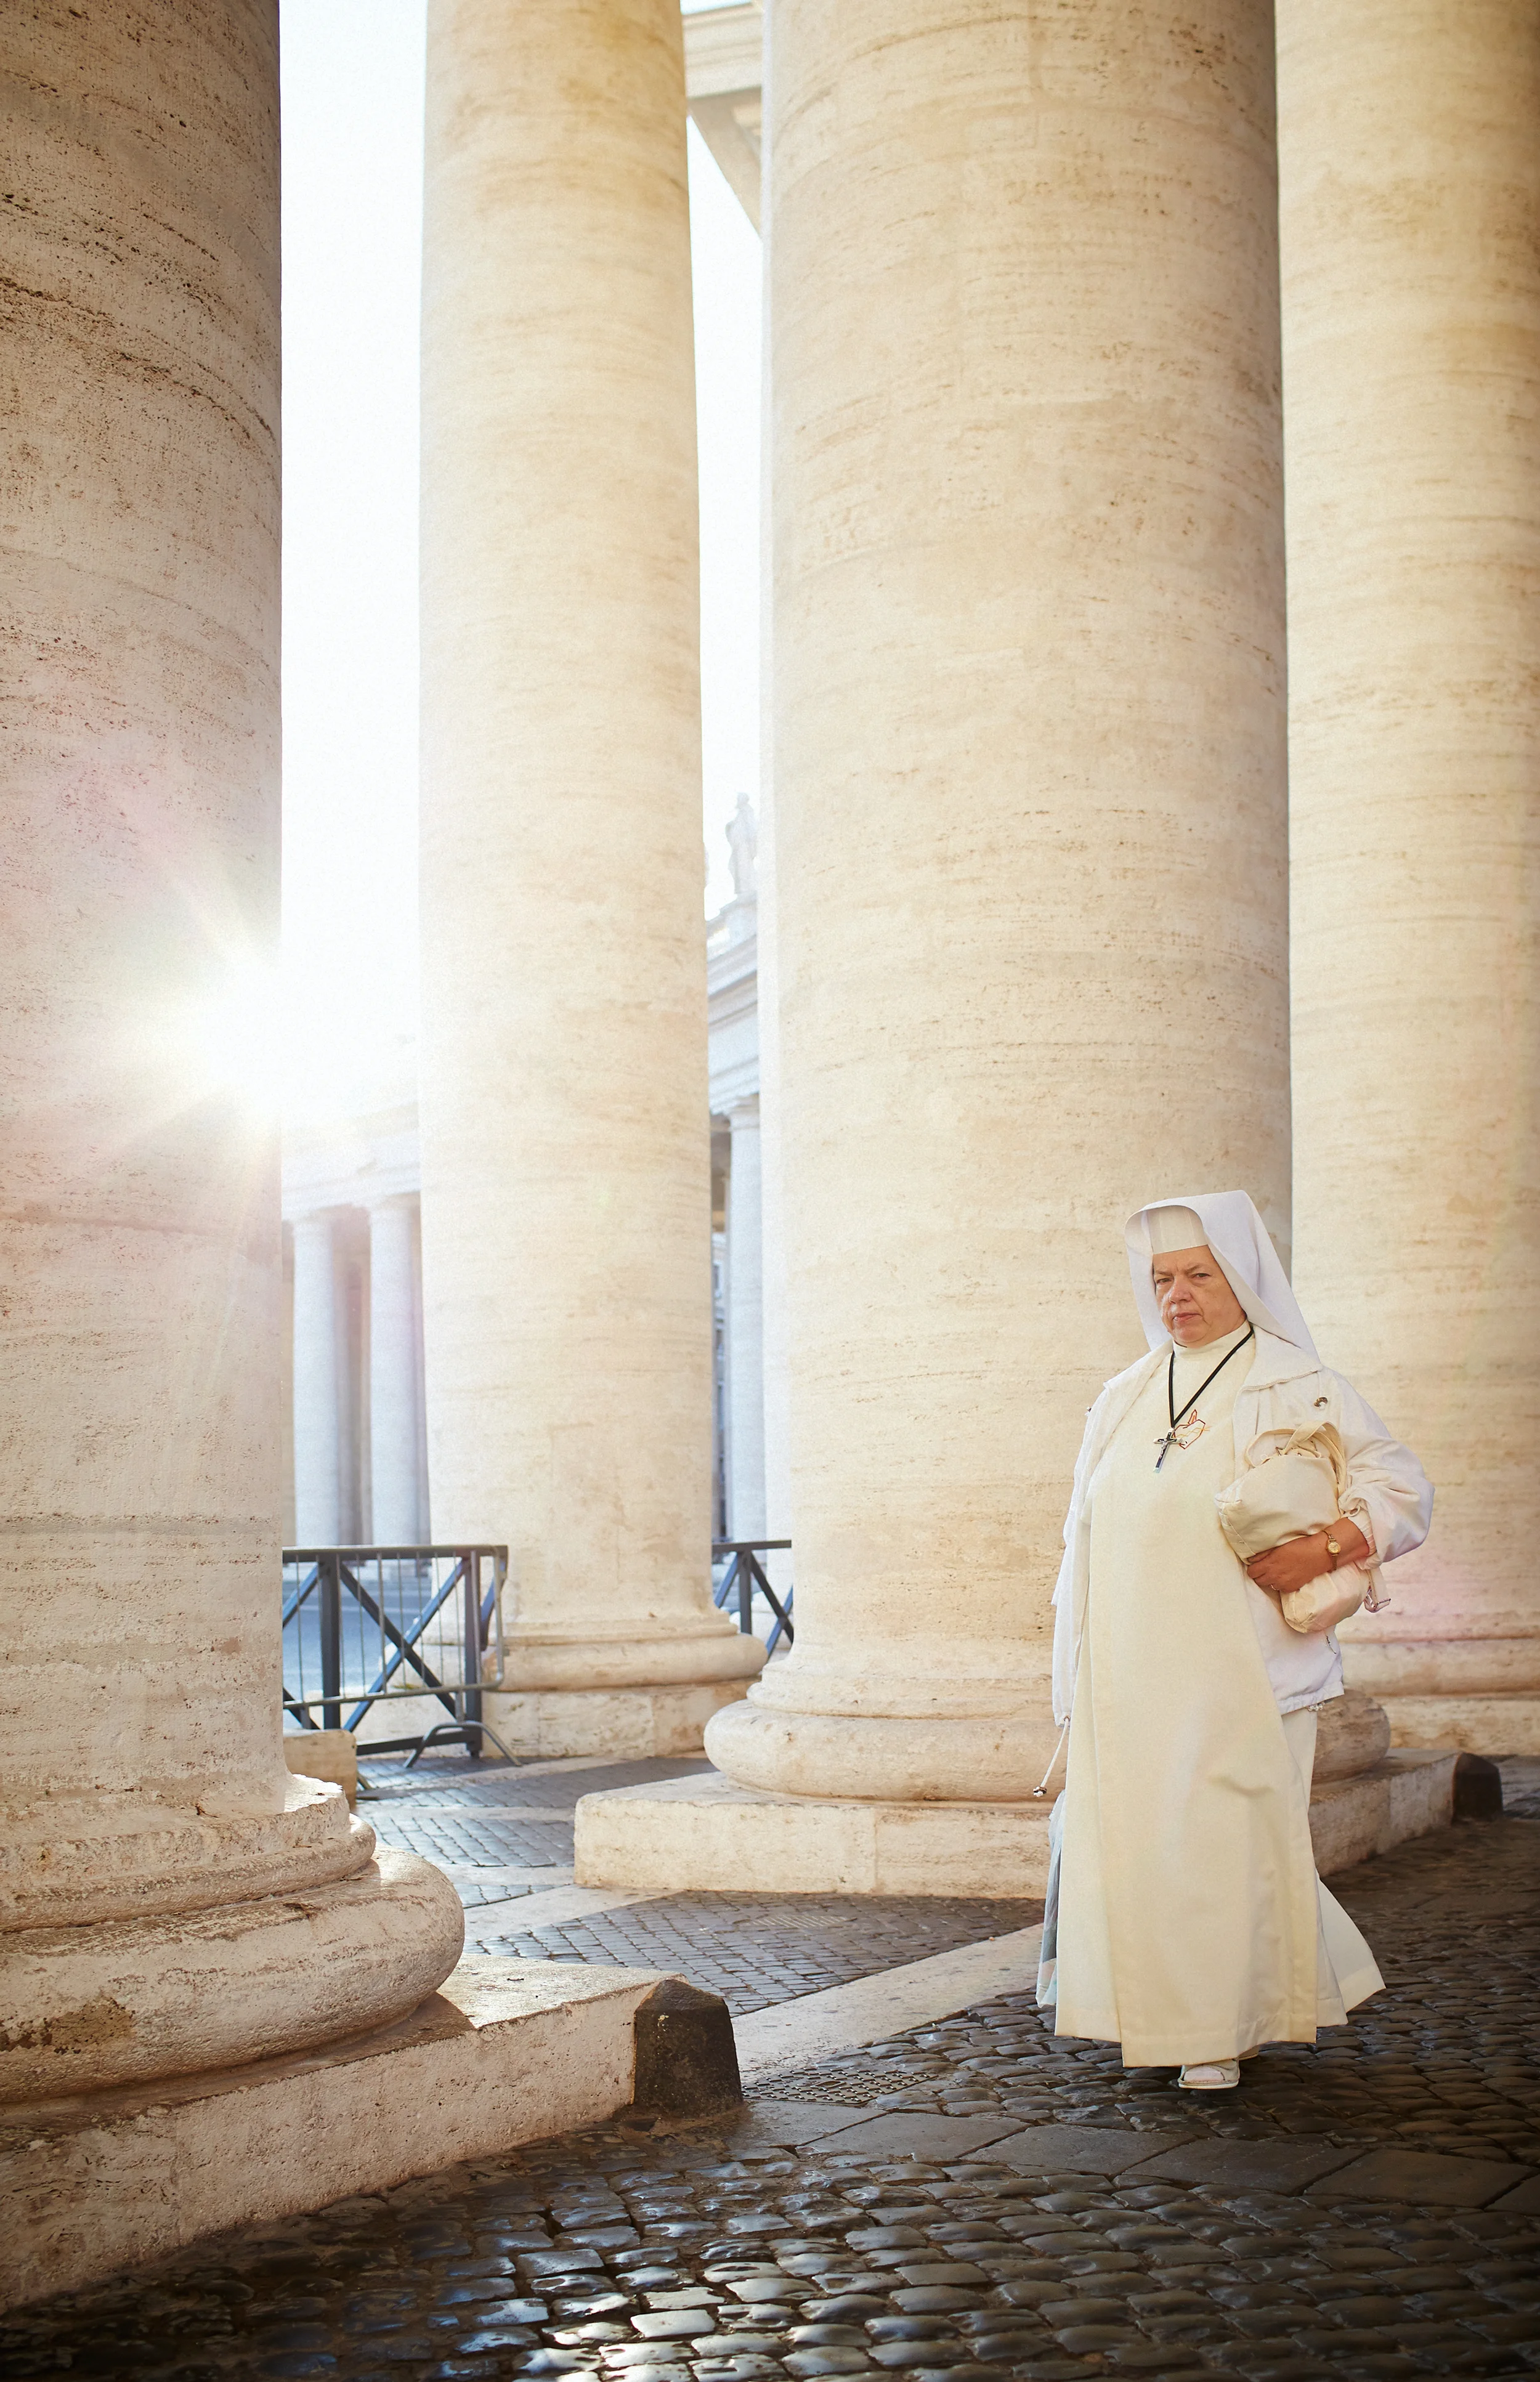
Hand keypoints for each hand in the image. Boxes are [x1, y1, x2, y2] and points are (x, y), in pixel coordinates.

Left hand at [1246, 1521, 1369, 1597]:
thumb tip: (1250, 1560)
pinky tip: (1286, 1575)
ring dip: (1270, 1579)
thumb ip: (1262, 1554)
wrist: (1318, 1554)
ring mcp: (1283, 1584)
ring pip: (1269, 1585)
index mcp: (1270, 1564)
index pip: (1251, 1572)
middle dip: (1260, 1574)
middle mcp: (1275, 1576)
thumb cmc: (1299, 1546)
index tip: (1257, 1564)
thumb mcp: (1278, 1547)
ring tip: (1278, 1570)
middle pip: (1258, 1581)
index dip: (1253, 1568)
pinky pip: (1280, 1589)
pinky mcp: (1292, 1588)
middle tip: (1267, 1567)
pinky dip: (1281, 1584)